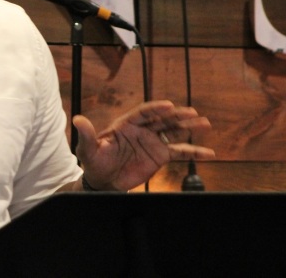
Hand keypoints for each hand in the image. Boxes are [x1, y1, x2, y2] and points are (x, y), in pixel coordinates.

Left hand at [73, 100, 214, 190]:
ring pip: (173, 132)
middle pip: (162, 120)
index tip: (168, 106)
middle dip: (177, 115)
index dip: (155, 109)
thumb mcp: (87, 149)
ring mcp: (152, 142)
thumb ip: (86, 135)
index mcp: (126, 124)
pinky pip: (179, 152)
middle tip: (193, 112)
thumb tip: (77, 120)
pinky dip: (193, 152)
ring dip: (189, 128)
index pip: (143, 113)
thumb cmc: (94, 161)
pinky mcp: (159, 156)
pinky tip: (208, 152)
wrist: (103, 179)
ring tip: (205, 124)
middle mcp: (142, 130)